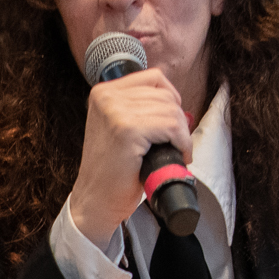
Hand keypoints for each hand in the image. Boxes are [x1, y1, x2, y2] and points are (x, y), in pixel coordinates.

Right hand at [66, 68, 194, 242]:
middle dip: (178, 121)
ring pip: (171, 110)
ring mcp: (115, 111)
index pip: (154, 78)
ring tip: (175, 152)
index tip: (171, 123)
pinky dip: (182, 142)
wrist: (96, 200)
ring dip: (182, 134)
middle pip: (165, 95)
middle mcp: (106, 97)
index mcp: (103, 92)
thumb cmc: (111, 170)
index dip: (171, 100)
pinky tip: (177, 155)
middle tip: (175, 144)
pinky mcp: (127, 129)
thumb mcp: (117, 127)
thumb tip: (174, 100)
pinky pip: (172, 126)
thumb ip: (136, 107)